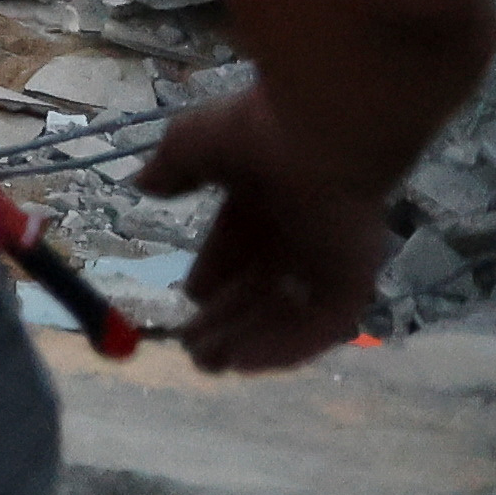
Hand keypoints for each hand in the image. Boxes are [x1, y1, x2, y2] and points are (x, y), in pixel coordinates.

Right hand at [134, 88, 392, 371]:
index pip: (241, 246)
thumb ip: (172, 168)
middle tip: (193, 348)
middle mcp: (298, 233)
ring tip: (209, 364)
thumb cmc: (258, 130)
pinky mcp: (351, 282)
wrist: (324, 133)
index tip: (191, 297)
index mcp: (266, 200)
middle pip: (261, 288)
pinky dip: (281, 348)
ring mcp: (328, 261)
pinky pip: (316, 327)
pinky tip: (243, 363)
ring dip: (248, 340)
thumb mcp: (193, 143)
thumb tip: (143, 185)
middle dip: (226, 319)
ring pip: (285, 313)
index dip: (216, 273)